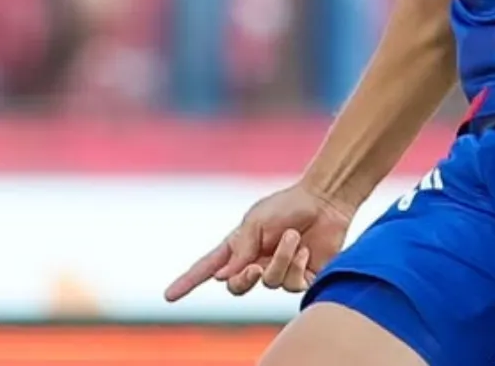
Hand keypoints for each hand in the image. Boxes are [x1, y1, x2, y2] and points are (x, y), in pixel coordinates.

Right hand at [164, 180, 354, 301]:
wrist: (325, 199)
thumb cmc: (288, 205)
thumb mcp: (256, 222)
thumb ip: (239, 249)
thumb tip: (221, 278)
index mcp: (240, 247)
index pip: (209, 267)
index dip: (189, 282)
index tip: (169, 296)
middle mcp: (257, 261)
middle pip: (237, 287)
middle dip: (243, 280)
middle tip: (254, 266)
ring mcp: (280, 270)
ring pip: (269, 283)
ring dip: (281, 258)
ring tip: (293, 236)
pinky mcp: (303, 277)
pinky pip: (292, 285)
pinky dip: (297, 264)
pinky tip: (304, 250)